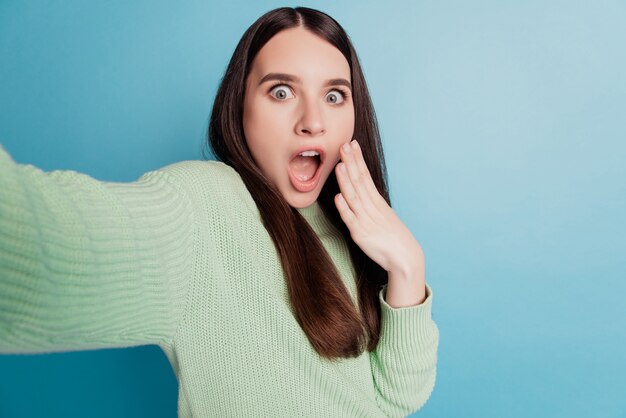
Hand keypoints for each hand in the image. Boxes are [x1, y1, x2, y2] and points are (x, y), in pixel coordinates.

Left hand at [334, 139, 423, 275]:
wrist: (405, 258)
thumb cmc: (394, 237)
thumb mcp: (384, 215)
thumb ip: (371, 204)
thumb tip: (361, 191)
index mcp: (377, 202)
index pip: (366, 176)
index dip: (358, 160)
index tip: (352, 144)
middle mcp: (372, 208)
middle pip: (360, 182)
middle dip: (351, 163)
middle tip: (344, 145)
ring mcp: (366, 220)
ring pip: (354, 197)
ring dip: (346, 181)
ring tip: (340, 165)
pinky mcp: (361, 235)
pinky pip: (351, 220)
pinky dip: (344, 208)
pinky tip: (338, 197)